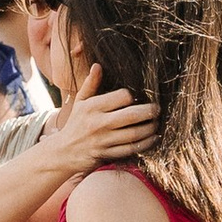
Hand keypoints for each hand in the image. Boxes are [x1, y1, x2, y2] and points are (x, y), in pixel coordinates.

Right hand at [44, 65, 155, 181]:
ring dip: (150, 128)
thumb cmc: (75, 124)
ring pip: (134, 134)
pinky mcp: (107, 155)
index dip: (133, 95)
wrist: (64, 152)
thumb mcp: (80, 102)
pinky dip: (145, 144)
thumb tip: (97, 65)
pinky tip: (153, 138)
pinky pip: (131, 149)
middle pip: (131, 115)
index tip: (139, 96)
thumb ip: (90, 84)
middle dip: (149, 111)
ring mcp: (103, 141)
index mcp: (92, 107)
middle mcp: (98, 123)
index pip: (121, 97)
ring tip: (156, 122)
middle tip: (157, 109)